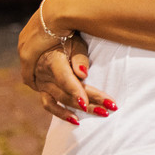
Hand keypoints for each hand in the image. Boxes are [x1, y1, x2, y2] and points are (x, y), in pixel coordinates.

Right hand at [20, 9, 116, 123]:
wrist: (46, 34)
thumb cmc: (66, 36)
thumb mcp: (75, 41)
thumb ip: (80, 58)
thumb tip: (83, 74)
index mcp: (52, 60)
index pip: (65, 80)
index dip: (75, 91)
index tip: (86, 102)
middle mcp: (45, 74)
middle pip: (68, 92)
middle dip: (91, 101)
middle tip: (111, 107)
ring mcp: (42, 83)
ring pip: (60, 101)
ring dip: (80, 109)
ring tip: (101, 113)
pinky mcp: (42, 89)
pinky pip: (49, 105)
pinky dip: (61, 113)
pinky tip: (77, 121)